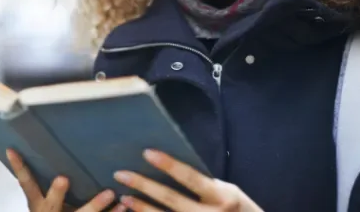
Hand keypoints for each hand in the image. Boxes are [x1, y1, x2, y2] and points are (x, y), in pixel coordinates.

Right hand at [6, 149, 116, 211]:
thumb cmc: (54, 210)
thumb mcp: (44, 199)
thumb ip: (50, 178)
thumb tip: (48, 138)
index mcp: (37, 203)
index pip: (26, 182)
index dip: (18, 166)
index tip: (11, 149)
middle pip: (51, 203)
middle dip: (56, 192)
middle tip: (63, 178)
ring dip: (95, 205)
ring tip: (110, 193)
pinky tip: (124, 206)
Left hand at [113, 149, 262, 210]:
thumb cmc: (238, 210)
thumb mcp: (228, 193)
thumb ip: (204, 185)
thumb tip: (171, 170)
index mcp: (223, 197)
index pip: (191, 178)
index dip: (169, 165)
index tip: (146, 152)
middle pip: (171, 200)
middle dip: (144, 186)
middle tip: (121, 174)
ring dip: (142, 208)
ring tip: (124, 197)